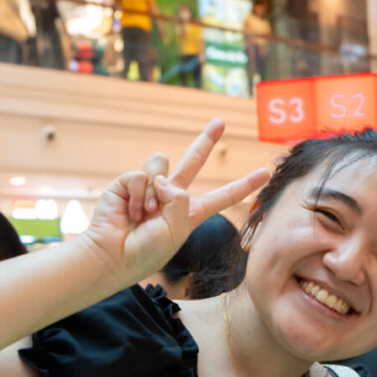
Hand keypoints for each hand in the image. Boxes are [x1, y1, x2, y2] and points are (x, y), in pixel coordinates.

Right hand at [82, 120, 270, 287]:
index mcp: (190, 212)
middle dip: (206, 140)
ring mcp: (150, 187)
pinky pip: (141, 174)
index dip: (242, 185)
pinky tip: (130, 210)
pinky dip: (138, 193)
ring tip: (145, 213)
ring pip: (163, 163)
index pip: (222, 196)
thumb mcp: (177, 230)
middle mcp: (171, 196)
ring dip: (155, 191)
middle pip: (193, 161)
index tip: (264, 173)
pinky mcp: (128, 182)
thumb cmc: (146, 251)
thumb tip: (164, 178)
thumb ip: (180, 200)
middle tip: (220, 121)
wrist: (113, 255)